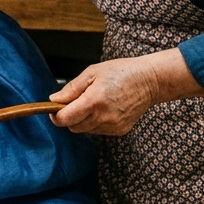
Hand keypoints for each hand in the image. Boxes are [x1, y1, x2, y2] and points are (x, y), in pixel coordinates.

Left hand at [49, 48, 203, 135]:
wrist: (149, 81)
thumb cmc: (120, 72)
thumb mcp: (92, 73)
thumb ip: (71, 89)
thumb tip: (54, 100)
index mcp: (94, 100)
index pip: (66, 119)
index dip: (56, 116)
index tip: (54, 109)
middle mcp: (103, 117)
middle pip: (73, 127)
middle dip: (69, 117)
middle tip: (74, 102)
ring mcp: (113, 125)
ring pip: (85, 130)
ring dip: (82, 120)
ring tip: (93, 102)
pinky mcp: (120, 130)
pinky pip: (98, 130)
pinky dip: (95, 122)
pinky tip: (104, 108)